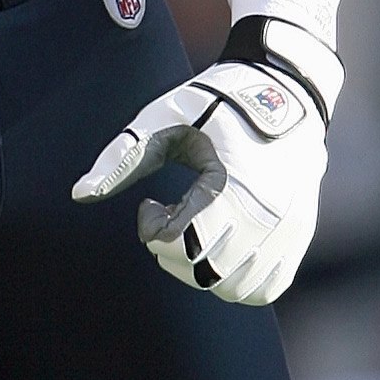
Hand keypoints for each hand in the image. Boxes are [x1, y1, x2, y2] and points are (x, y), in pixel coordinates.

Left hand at [73, 23, 336, 308]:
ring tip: (199, 228)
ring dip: (204, 270)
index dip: (153, 231)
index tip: (152, 203)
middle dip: (173, 253)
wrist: (286, 90)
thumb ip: (121, 159)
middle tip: (171, 217)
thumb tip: (80, 194)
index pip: (182, 245)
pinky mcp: (300, 236)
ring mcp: (289, 229)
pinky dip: (239, 280)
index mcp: (231, 185)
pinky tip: (225, 244)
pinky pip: (266, 288)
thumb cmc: (217, 103)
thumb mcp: (163, 121)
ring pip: (235, 289)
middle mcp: (266, 215)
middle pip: (205, 274)